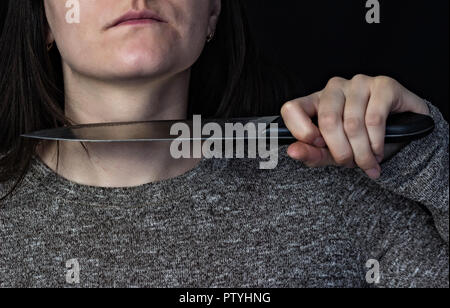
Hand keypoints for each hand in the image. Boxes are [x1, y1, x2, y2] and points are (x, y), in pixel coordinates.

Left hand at [281, 75, 430, 178]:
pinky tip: (378, 151)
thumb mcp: (331, 153)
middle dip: (341, 152)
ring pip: (353, 124)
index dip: (301, 131)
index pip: (291, 109)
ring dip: (362, 152)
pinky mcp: (384, 85)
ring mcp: (359, 83)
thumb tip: (292, 151)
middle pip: (328, 121)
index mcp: (315, 101)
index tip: (318, 145)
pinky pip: (374, 119)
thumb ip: (312, 154)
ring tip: (368, 161)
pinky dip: (376, 143)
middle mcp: (334, 88)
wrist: (402, 137)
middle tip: (350, 163)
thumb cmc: (360, 142)